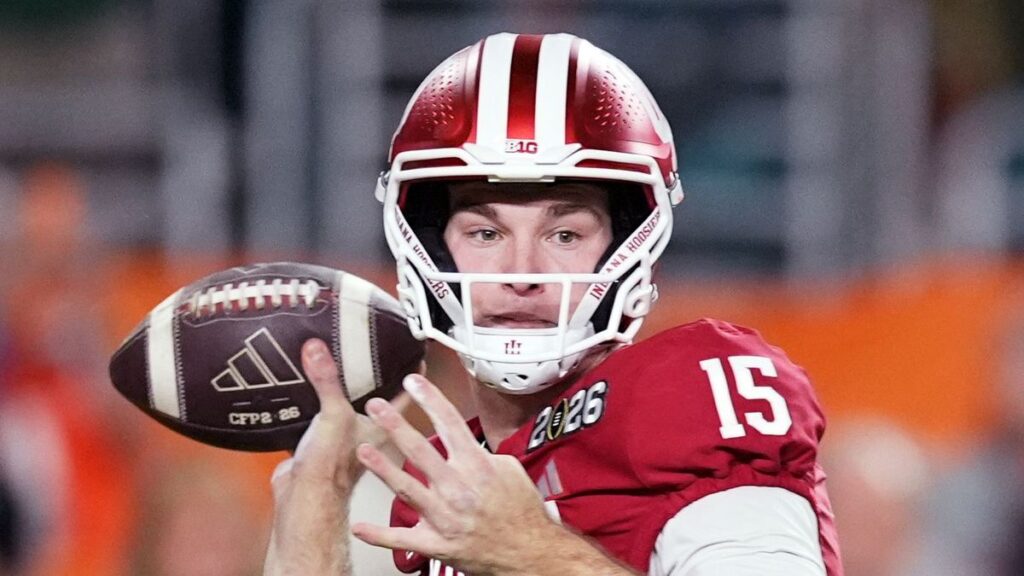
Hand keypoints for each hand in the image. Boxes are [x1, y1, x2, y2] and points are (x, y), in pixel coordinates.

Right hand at [264, 338, 401, 575]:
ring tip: (343, 378)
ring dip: (350, 401)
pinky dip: (320, 416)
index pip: (406, 395)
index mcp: (385, 429)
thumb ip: (327, 381)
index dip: (412, 374)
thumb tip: (318, 351)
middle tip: (380, 362)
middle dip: (380, 385)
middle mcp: (371, 437)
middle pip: (382, 405)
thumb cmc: (330, 473)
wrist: (302, 504)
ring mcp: (350, 447)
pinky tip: (311, 408)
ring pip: (356, 417)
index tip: (416, 355)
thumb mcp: (333, 415)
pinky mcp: (324, 453)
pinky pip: (327, 428)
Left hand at [350, 374, 559, 574]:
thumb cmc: (521, 513)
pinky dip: (379, 535)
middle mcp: (458, 489)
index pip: (450, 423)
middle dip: (396, 425)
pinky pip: (403, 539)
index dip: (430, 399)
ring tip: (364, 450)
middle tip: (376, 407)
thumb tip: (465, 442)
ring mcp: (445, 517)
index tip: (414, 381)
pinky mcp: (437, 544)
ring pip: (407, 488)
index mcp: (477, 466)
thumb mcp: (511, 471)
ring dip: (383, 468)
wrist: (530, 553)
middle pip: (421, 450)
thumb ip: (483, 454)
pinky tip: (359, 526)